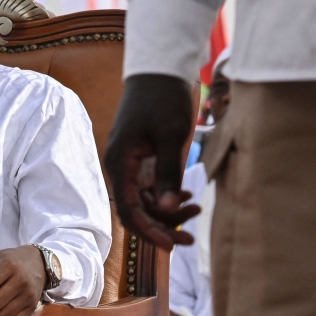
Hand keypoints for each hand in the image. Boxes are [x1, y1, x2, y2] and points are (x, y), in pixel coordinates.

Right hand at [105, 74, 200, 249]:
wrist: (160, 70)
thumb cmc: (163, 98)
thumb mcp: (170, 136)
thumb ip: (168, 174)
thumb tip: (167, 209)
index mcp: (120, 162)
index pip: (128, 209)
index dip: (149, 230)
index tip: (173, 244)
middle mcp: (121, 166)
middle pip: (136, 210)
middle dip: (161, 225)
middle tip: (190, 237)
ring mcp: (130, 163)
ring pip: (145, 201)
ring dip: (167, 211)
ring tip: (196, 209)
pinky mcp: (141, 158)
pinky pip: (151, 187)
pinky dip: (167, 196)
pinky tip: (187, 196)